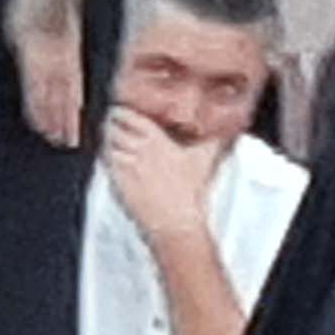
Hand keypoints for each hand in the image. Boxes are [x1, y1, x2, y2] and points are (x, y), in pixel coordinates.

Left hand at [100, 103, 225, 246]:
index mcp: (157, 140)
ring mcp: (126, 166)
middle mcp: (139, 150)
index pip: (131, 117)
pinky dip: (106, 157)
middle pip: (114, 127)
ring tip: (111, 139)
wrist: (176, 223)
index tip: (121, 111)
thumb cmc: (190, 193)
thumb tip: (228, 131)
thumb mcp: (205, 161)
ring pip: (108, 143)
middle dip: (112, 124)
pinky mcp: (119, 182)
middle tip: (112, 123)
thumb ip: (215, 141)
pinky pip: (106, 162)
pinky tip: (111, 158)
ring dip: (108, 140)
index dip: (123, 112)